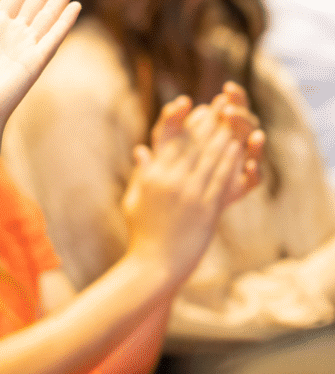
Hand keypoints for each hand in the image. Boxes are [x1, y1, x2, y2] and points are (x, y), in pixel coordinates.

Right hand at [123, 100, 245, 280]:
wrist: (155, 264)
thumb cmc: (142, 233)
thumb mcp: (134, 200)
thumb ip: (141, 173)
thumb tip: (141, 150)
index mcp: (152, 176)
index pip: (171, 141)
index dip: (185, 122)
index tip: (194, 109)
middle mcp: (170, 181)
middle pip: (193, 145)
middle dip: (209, 125)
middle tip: (220, 110)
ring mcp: (189, 194)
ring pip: (210, 158)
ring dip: (223, 138)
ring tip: (232, 125)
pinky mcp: (206, 208)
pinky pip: (221, 178)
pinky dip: (230, 162)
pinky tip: (238, 150)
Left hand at [150, 83, 263, 203]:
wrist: (167, 194)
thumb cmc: (167, 158)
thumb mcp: (164, 136)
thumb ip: (171, 117)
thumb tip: (184, 100)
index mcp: (221, 125)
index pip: (235, 104)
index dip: (235, 95)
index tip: (227, 88)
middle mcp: (236, 142)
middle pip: (249, 123)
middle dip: (243, 115)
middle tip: (229, 112)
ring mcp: (240, 163)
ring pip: (256, 148)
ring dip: (256, 141)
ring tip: (252, 136)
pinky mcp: (240, 185)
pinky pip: (255, 179)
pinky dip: (256, 171)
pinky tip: (249, 165)